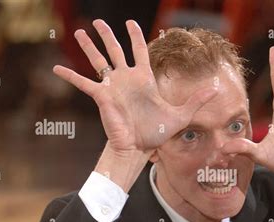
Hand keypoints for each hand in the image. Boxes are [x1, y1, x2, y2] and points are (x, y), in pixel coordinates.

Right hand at [53, 19, 216, 152]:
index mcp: (144, 79)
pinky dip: (70, 76)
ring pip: (98, 60)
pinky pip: (83, 83)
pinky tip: (56, 68)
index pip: (139, 51)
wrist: (139, 148)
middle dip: (108, 35)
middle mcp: (126, 79)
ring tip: (79, 31)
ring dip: (89, 46)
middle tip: (99, 21)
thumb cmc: (157, 133)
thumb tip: (217, 87)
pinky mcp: (102, 96)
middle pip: (115, 50)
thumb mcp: (181, 114)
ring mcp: (113, 86)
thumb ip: (196, 99)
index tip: (132, 23)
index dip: (135, 37)